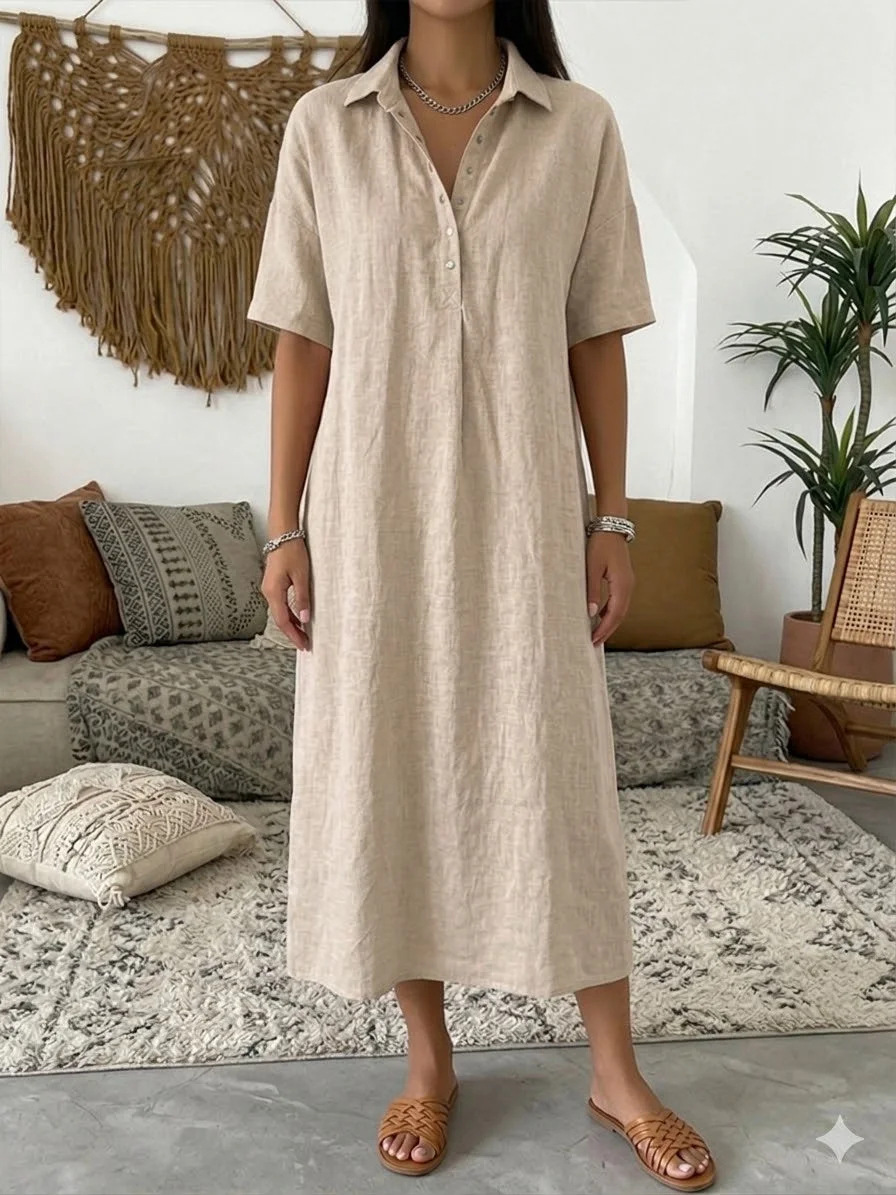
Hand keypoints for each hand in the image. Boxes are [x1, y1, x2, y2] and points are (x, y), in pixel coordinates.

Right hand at [261, 539, 311, 651]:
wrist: (282, 534)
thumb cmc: (292, 552)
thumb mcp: (301, 576)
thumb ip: (302, 598)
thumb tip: (304, 620)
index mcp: (273, 592)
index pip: (283, 621)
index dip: (293, 635)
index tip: (303, 646)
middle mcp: (268, 593)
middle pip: (280, 619)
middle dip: (292, 633)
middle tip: (305, 645)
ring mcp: (269, 589)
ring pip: (280, 613)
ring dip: (291, 624)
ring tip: (304, 635)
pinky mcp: (273, 584)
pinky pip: (280, 604)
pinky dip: (289, 614)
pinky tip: (299, 618)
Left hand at [586, 532, 633, 646]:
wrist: (611, 526)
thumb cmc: (599, 544)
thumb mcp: (591, 567)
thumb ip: (592, 590)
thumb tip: (591, 613)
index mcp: (622, 585)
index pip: (614, 614)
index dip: (604, 629)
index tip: (593, 640)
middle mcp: (629, 586)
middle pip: (620, 615)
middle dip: (608, 630)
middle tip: (594, 643)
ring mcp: (628, 583)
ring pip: (621, 609)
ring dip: (610, 622)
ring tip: (597, 634)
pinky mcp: (624, 579)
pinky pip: (619, 601)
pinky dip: (611, 612)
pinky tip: (600, 617)